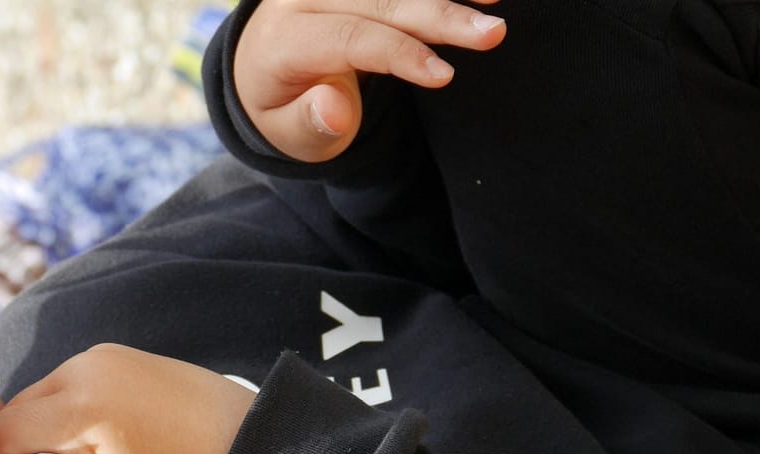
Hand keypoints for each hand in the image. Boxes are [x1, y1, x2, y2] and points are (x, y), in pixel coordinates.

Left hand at [237, 0, 506, 162]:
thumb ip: (308, 126)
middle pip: (378, 0)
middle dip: (439, 15)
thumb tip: (335, 109)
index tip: (445, 76)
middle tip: (492, 34)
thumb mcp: (287, 135)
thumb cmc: (285, 108)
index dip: (398, 53)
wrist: (264, 66)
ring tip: (496, 2)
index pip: (347, 37)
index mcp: (283, 39)